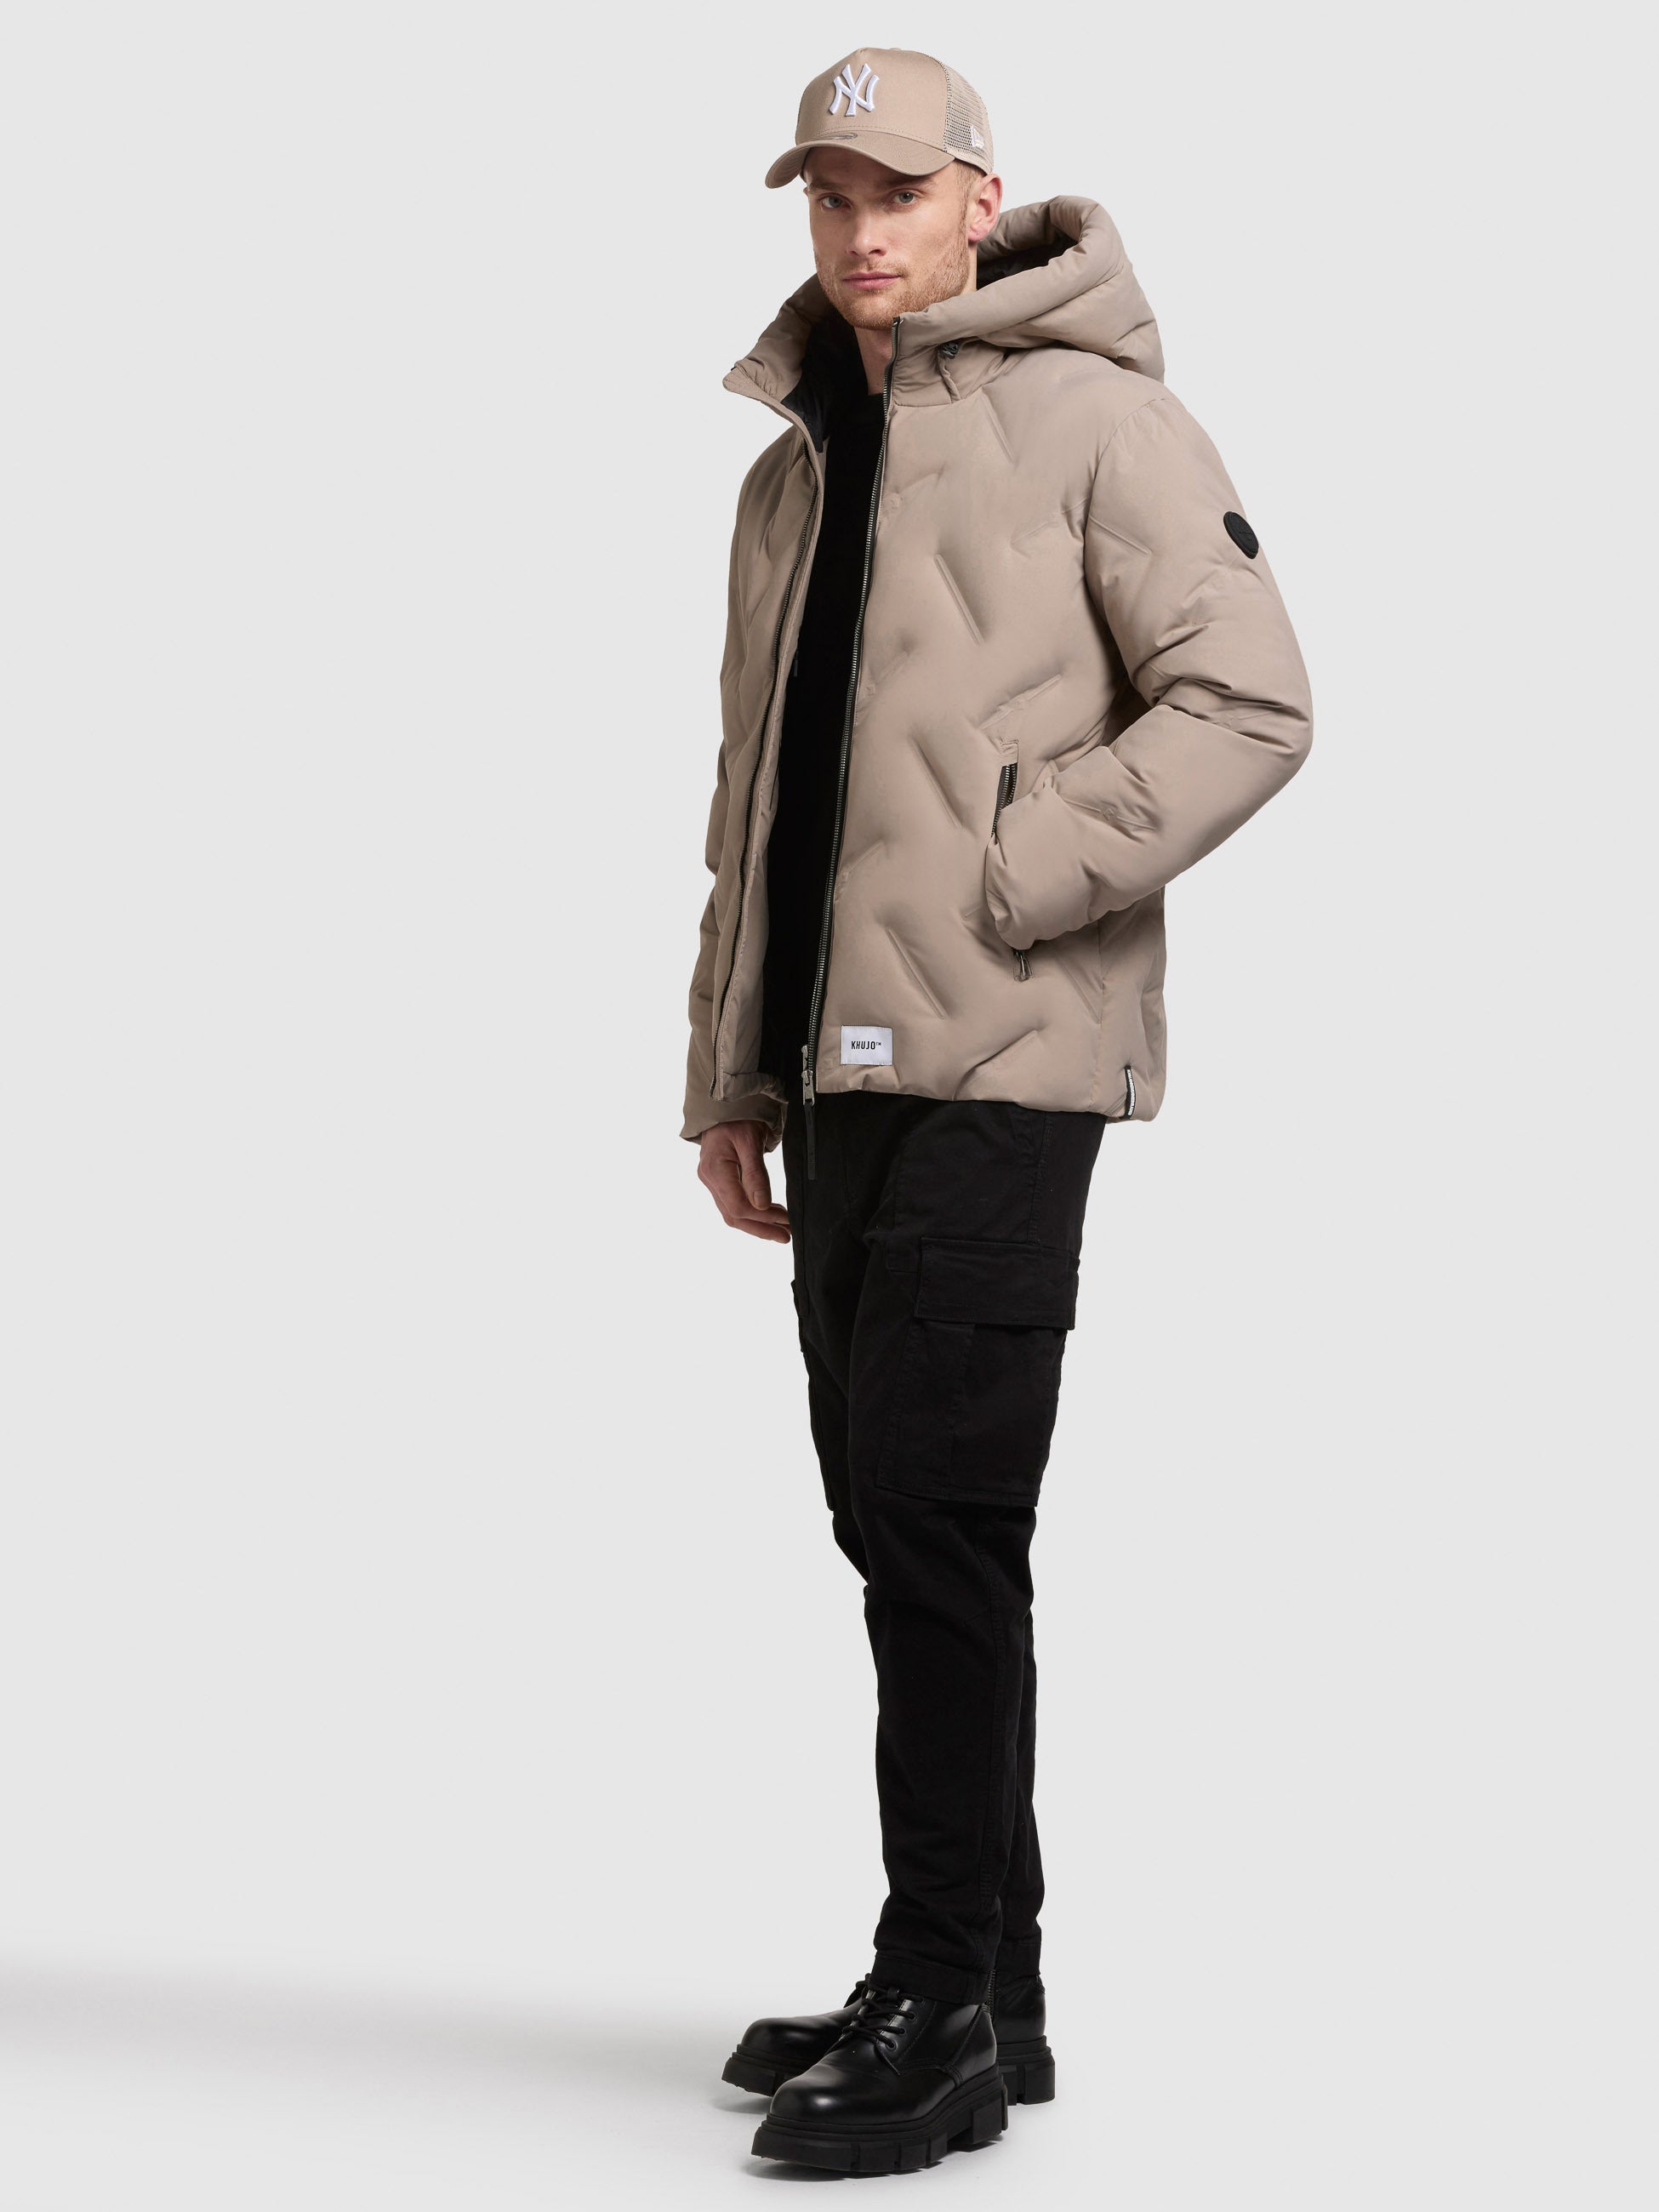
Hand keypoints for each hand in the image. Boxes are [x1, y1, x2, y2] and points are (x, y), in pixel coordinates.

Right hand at [697, 1121, 789, 1243]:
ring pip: (733, 1212)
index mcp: (715, 1170)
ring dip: (758, 1223)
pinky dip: (752, 1212)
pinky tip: (770, 1213)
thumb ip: (755, 1173)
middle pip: (734, 1215)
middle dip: (761, 1228)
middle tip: (787, 1236)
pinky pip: (733, 1203)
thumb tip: (762, 1204)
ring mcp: (711, 1181)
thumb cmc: (737, 1118)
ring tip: (782, 1229)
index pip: (738, 1205)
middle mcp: (709, 1179)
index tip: (785, 1221)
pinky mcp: (718, 1181)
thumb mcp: (750, 1141)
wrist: (724, 1106)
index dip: (762, 1218)